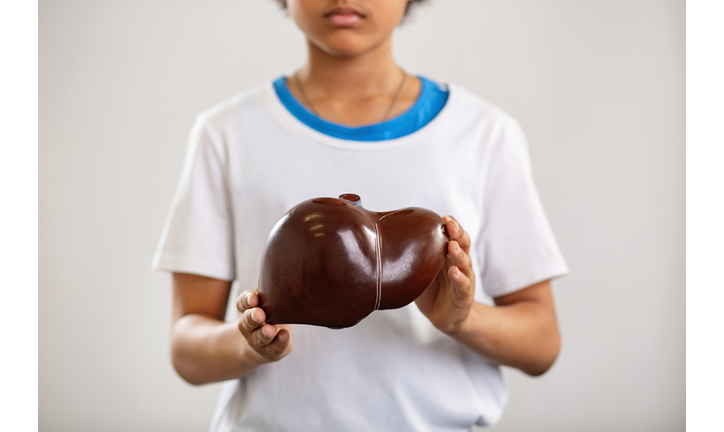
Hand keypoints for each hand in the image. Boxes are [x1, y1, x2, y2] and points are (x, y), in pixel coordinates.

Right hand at [236, 289, 292, 363]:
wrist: (263, 344)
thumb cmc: (272, 313)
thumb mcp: (269, 300)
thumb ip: (274, 287)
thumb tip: (288, 264)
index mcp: (248, 308)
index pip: (243, 303)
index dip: (247, 300)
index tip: (254, 297)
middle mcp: (249, 325)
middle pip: (247, 321)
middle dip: (253, 317)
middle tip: (259, 314)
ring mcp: (258, 340)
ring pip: (258, 337)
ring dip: (264, 333)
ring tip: (270, 329)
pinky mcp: (270, 351)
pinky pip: (273, 349)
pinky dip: (279, 342)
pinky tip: (284, 336)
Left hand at [415, 216, 475, 334]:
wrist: (444, 317)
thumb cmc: (431, 292)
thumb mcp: (420, 273)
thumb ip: (412, 260)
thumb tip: (386, 247)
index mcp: (450, 256)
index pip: (454, 237)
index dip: (452, 226)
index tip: (443, 217)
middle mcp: (460, 265)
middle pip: (463, 245)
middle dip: (457, 233)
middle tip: (450, 224)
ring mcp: (465, 280)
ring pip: (465, 264)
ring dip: (458, 254)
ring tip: (452, 246)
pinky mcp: (465, 296)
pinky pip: (463, 285)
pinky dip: (459, 278)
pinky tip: (453, 271)